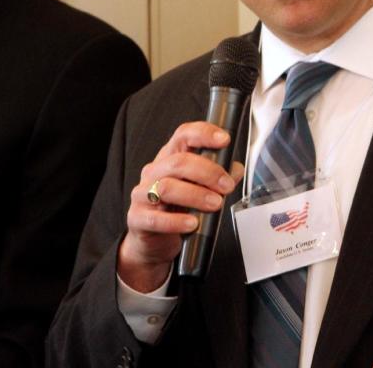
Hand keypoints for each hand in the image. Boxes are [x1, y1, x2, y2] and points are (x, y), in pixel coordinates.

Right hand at [117, 121, 243, 291]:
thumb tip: (235, 169)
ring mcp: (142, 194)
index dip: (204, 134)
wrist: (154, 239)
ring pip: (166, 187)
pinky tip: (192, 223)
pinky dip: (176, 221)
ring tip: (215, 204)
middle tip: (227, 186)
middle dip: (208, 172)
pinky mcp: (137, 218)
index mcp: (170, 158)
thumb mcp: (199, 188)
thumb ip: (217, 177)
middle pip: (178, 162)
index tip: (224, 140)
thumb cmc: (176, 208)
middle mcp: (154, 171)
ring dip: (196, 195)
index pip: (183, 135)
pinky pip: (155, 218)